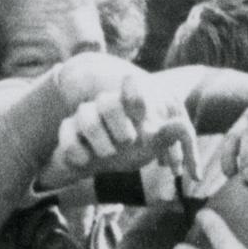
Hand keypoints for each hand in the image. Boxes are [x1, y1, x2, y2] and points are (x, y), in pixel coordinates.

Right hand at [51, 68, 197, 184]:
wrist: (94, 162)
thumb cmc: (126, 149)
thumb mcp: (149, 145)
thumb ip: (165, 136)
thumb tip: (181, 125)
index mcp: (127, 105)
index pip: (131, 86)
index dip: (135, 97)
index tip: (142, 116)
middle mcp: (103, 106)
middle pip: (108, 104)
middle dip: (118, 124)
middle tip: (128, 141)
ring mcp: (82, 118)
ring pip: (85, 117)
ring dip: (100, 140)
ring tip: (108, 154)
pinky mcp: (66, 133)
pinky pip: (67, 140)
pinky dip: (78, 154)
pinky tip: (86, 162)